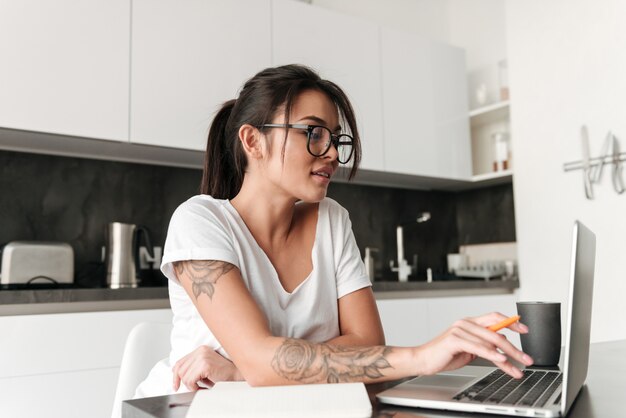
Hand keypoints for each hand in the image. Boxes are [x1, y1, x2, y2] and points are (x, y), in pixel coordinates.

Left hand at [172, 345, 242, 390]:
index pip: (179, 362)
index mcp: (200, 349)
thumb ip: (192, 367)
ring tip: (201, 386)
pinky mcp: (205, 365)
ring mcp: (202, 357)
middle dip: (185, 382)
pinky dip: (194, 387)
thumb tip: (175, 372)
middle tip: (195, 386)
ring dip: (191, 385)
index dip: (175, 375)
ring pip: (184, 376)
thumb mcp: (204, 368)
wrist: (236, 376)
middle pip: (179, 370)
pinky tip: (203, 386)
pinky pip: (190, 380)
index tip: (175, 385)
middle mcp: (200, 351)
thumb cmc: (222, 374)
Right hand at [415, 312, 532, 378]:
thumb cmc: (444, 355)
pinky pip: (478, 347)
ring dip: (507, 355)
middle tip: (526, 358)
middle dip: (514, 347)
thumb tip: (502, 346)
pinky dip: (491, 354)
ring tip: (517, 366)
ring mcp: (460, 330)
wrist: (423, 360)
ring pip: (490, 341)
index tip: (525, 330)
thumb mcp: (470, 350)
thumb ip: (484, 345)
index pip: (495, 317)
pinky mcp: (455, 339)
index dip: (511, 322)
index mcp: (470, 322)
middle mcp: (465, 323)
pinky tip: (501, 359)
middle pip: (496, 331)